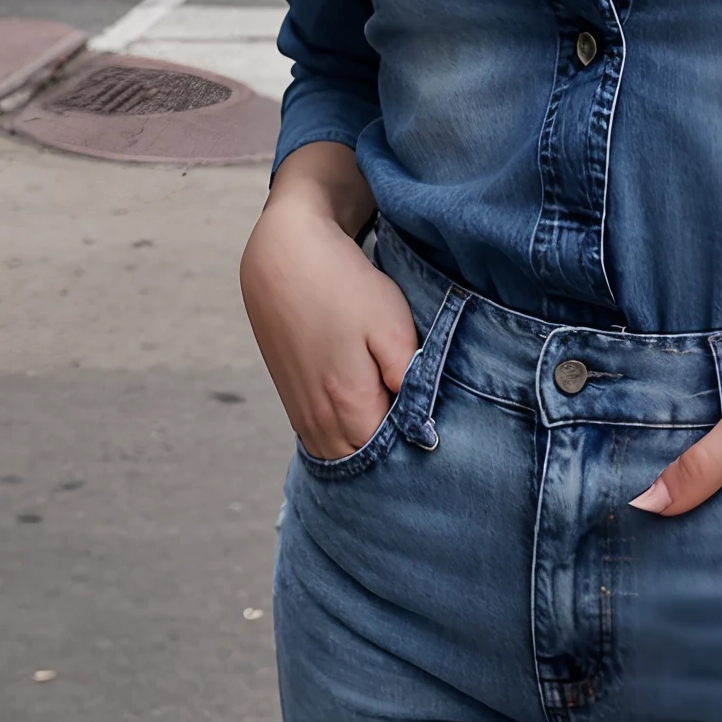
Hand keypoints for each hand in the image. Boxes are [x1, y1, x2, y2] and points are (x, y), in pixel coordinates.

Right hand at [240, 144, 417, 459]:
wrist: (284, 257)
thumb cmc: (344, 285)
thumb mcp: (391, 323)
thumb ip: (409, 379)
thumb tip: (422, 423)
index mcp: (349, 404)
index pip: (392, 455)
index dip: (417, 443)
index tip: (437, 423)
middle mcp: (319, 421)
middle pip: (365, 464)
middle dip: (394, 454)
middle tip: (419, 421)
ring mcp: (301, 416)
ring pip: (342, 456)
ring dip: (368, 446)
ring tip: (394, 414)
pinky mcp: (293, 404)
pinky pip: (324, 441)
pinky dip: (346, 436)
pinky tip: (365, 409)